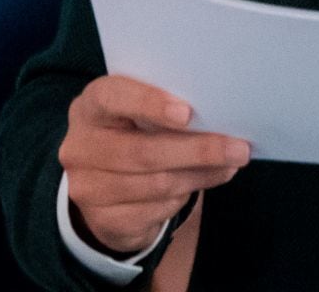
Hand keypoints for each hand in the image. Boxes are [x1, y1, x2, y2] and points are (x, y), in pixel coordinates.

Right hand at [58, 75, 249, 253]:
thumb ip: (167, 109)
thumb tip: (218, 117)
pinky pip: (155, 210)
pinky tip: (203, 182)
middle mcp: (80, 146)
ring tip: (230, 165)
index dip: (149, 104)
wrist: (105, 184)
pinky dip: (185, 197)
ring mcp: (87, 187)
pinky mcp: (103, 220)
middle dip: (198, 150)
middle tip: (238, 148)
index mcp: (91, 106)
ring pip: (156, 184)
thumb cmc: (133, 133)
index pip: (114, 98)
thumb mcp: (139, 113)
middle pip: (143, 151)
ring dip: (201, 175)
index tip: (187, 113)